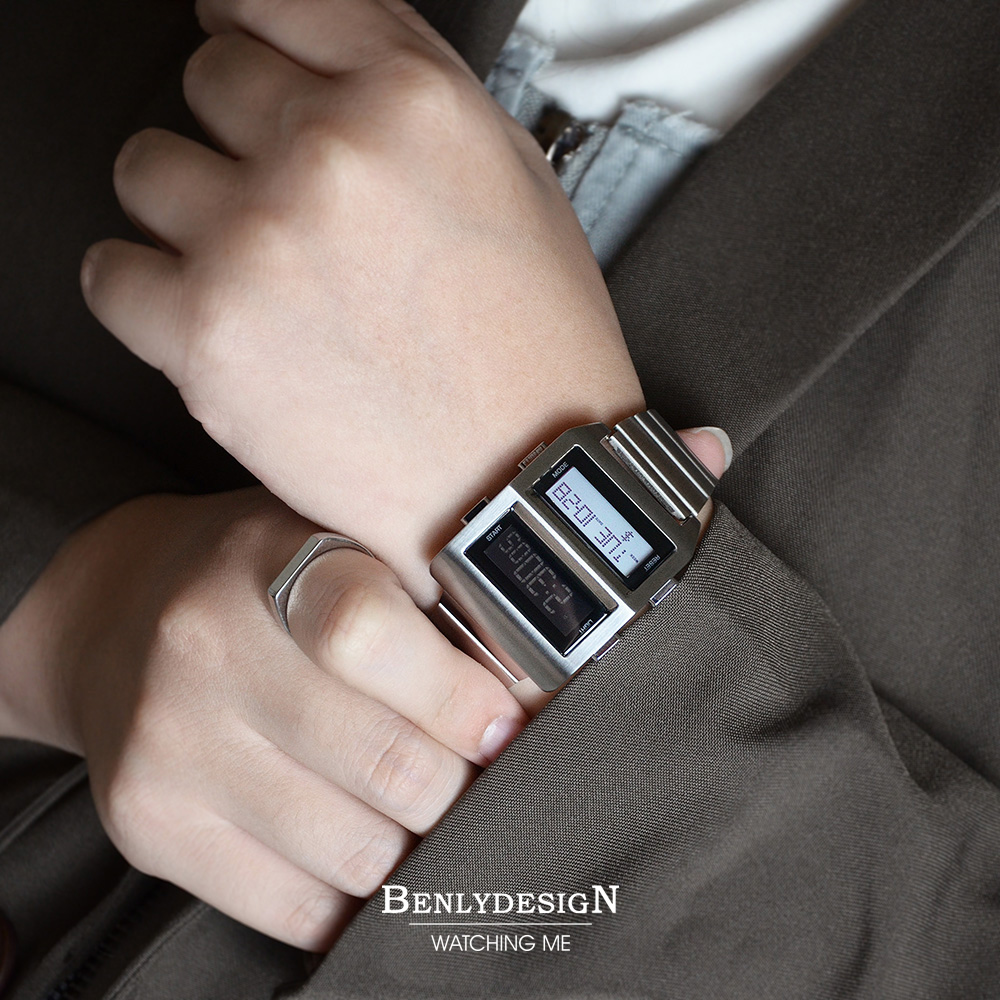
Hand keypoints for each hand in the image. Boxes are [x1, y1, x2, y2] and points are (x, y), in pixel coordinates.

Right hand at [0, 488, 526, 948]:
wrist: (117, 611)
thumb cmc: (263, 578)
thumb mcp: (339, 539)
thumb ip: (427, 599)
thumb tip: (535, 696)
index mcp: (270, 562)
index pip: (373, 639)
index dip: (462, 699)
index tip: (504, 727)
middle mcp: (205, 650)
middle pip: (386, 766)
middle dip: (458, 786)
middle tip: (472, 773)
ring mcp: (168, 746)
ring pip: (356, 853)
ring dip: (414, 845)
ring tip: (420, 807)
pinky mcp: (148, 826)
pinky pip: (296, 910)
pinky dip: (357, 899)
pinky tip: (369, 846)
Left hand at [81, 0, 652, 604]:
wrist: (518, 481)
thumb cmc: (530, 343)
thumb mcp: (512, 180)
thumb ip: (408, 86)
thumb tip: (313, 32)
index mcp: (411, 100)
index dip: (248, 24)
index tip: (237, 45)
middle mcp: (327, 153)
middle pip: (207, 80)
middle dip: (238, 136)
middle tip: (283, 208)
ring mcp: (257, 242)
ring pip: (144, 170)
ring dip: (188, 214)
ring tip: (257, 278)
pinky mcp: (206, 337)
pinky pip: (107, 274)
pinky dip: (148, 296)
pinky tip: (216, 326)